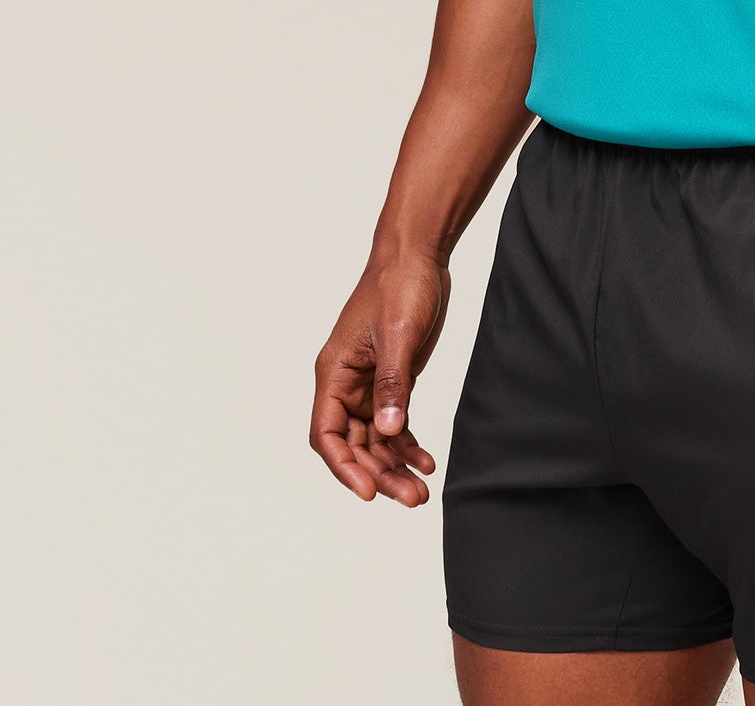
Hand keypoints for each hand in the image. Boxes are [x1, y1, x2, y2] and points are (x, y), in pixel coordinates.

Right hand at [311, 251, 449, 505]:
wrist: (418, 255)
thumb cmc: (400, 285)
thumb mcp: (398, 335)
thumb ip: (393, 384)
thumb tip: (389, 432)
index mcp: (334, 373)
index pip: (328, 434)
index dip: (344, 467)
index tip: (368, 492)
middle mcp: (346, 384)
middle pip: (354, 445)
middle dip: (379, 474)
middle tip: (412, 498)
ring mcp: (369, 385)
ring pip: (376, 440)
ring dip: (395, 466)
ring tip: (421, 492)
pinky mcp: (392, 380)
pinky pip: (394, 423)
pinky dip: (407, 444)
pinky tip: (426, 461)